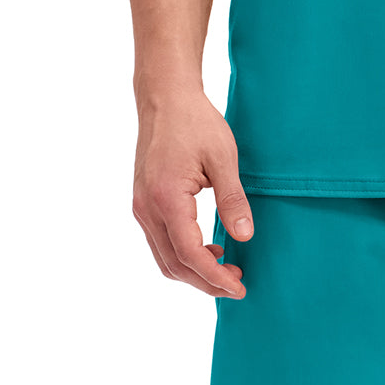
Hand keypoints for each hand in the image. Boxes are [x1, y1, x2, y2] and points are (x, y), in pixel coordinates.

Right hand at [131, 86, 253, 298]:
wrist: (165, 97)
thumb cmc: (196, 121)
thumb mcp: (223, 157)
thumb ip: (232, 199)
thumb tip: (244, 237)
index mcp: (166, 199)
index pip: (190, 254)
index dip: (215, 277)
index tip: (239, 287)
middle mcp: (146, 209)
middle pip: (173, 265)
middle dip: (205, 282)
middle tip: (237, 283)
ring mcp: (140, 207)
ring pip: (163, 257)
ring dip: (193, 270)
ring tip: (226, 268)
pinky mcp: (142, 202)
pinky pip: (159, 241)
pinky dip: (181, 254)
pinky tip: (208, 246)